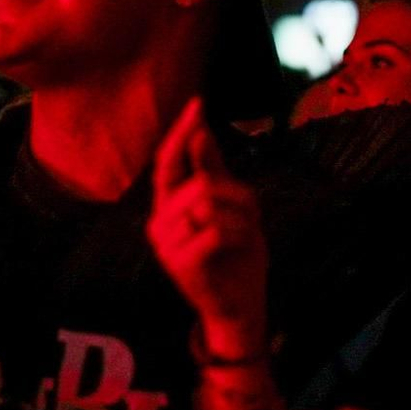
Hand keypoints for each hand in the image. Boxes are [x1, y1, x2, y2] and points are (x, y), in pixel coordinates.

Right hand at [149, 98, 268, 359]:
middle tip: (250, 218)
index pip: (169, 160)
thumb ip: (212, 171)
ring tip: (244, 235)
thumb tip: (200, 131)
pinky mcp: (179, 262)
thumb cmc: (235, 256)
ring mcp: (166, 243)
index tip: (197, 103)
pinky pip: (215, 229)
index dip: (182, 132)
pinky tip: (238, 246)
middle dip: (236, 195)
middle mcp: (160, 220)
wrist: (240, 306)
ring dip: (240, 218)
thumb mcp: (231, 208)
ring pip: (210, 204)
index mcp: (169, 205)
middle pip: (200, 182)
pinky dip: (238, 234)